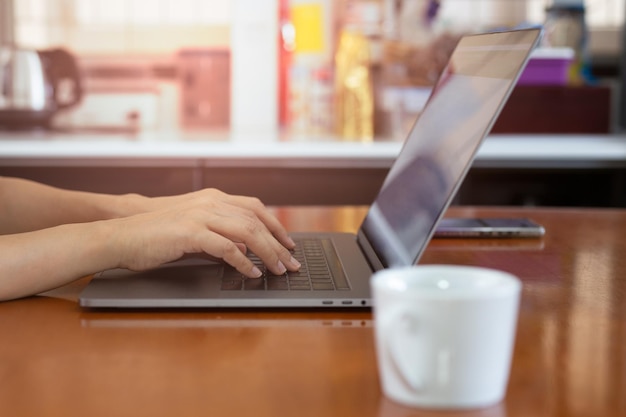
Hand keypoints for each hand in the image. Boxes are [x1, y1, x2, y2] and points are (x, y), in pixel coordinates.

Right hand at [108, 189, 299, 276]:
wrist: (122, 236)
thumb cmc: (156, 235)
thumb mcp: (194, 228)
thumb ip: (219, 232)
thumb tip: (246, 248)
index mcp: (213, 198)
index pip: (256, 207)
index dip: (276, 225)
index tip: (290, 243)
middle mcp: (211, 202)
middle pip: (257, 220)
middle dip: (279, 243)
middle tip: (291, 263)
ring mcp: (201, 215)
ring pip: (247, 232)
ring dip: (268, 253)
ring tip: (278, 270)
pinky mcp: (190, 232)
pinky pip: (227, 248)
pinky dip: (244, 262)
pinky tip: (253, 273)